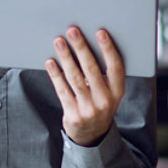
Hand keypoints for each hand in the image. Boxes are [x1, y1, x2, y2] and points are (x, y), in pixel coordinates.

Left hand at [45, 27, 124, 144]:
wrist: (92, 136)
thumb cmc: (99, 104)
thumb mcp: (109, 93)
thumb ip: (102, 74)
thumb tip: (84, 45)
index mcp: (117, 92)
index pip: (115, 67)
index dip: (108, 49)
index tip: (100, 32)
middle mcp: (105, 100)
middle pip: (91, 69)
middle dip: (81, 47)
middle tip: (72, 31)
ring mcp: (88, 108)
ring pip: (74, 78)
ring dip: (65, 57)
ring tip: (58, 42)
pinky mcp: (73, 114)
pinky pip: (62, 90)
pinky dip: (55, 74)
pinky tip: (50, 62)